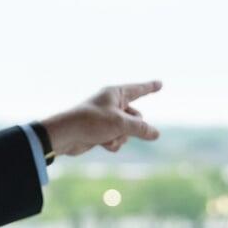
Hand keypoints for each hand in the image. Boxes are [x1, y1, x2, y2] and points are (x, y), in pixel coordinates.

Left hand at [40, 80, 162, 156]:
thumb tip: (156, 134)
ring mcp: (107, 118)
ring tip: (107, 136)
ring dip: (121, 138)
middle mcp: (112, 104)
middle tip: (120, 129)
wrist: (67, 135)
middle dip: (132, 128)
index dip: (150, 87)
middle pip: (137, 118)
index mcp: (115, 93)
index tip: (160, 83)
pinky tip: (101, 143)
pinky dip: (112, 143)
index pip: (138, 90)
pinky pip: (117, 139)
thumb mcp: (121, 124)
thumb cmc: (92, 122)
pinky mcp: (102, 131)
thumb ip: (141, 128)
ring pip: (128, 131)